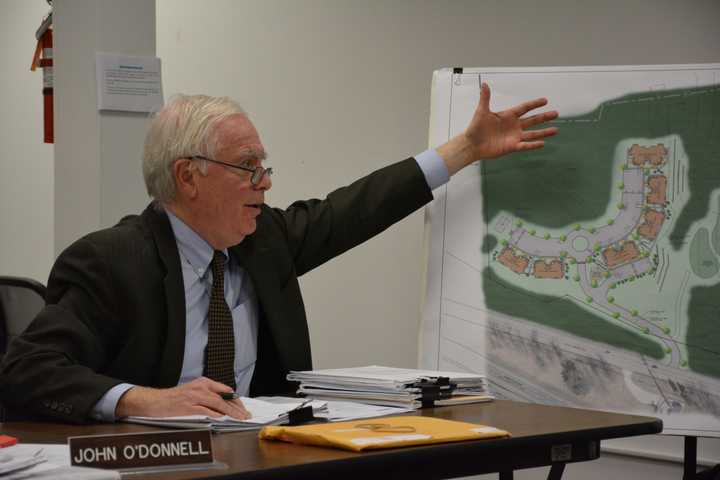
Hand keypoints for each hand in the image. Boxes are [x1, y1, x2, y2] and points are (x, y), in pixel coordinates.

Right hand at [115, 377, 249, 419]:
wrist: (155, 401)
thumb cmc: (174, 398)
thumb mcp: (194, 391)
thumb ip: (208, 396)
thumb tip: (224, 406)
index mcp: (203, 382)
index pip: (225, 390)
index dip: (236, 400)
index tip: (243, 407)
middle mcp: (200, 387)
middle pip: (224, 397)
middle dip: (237, 407)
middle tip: (245, 414)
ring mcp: (194, 397)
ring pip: (218, 404)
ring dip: (231, 412)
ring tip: (239, 418)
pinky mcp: (188, 406)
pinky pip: (206, 410)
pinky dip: (216, 414)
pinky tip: (223, 417)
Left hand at [438, 83, 558, 174]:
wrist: (472, 144)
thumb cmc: (475, 128)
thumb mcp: (482, 111)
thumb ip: (485, 98)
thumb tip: (484, 84)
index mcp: (508, 116)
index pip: (524, 108)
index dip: (534, 104)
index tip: (545, 100)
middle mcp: (513, 126)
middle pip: (532, 120)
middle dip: (544, 117)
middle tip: (556, 113)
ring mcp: (514, 136)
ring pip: (532, 134)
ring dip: (544, 132)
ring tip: (556, 130)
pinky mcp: (512, 146)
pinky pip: (525, 145)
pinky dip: (533, 145)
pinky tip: (543, 143)